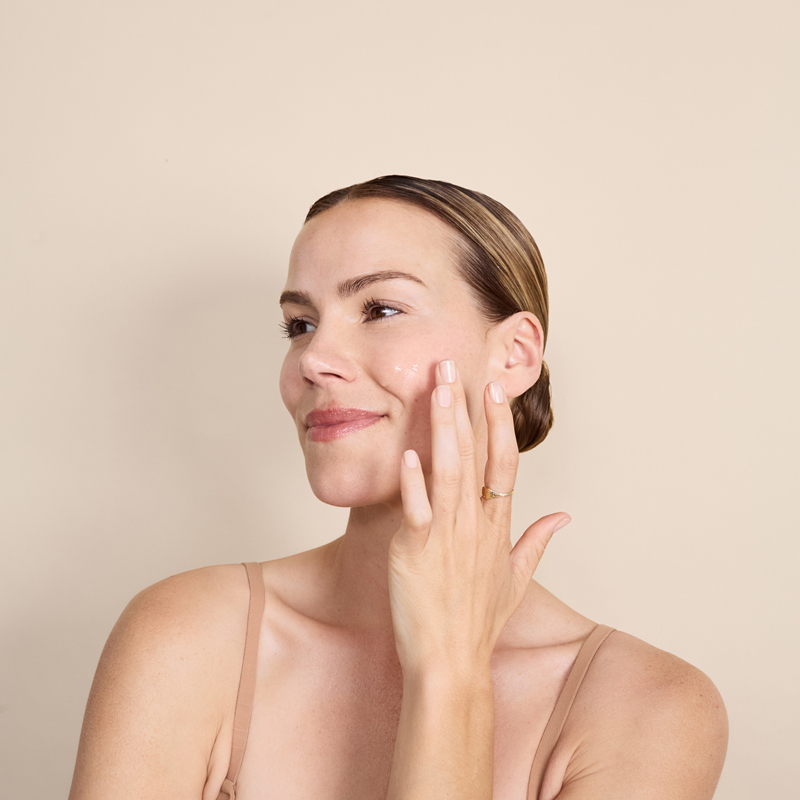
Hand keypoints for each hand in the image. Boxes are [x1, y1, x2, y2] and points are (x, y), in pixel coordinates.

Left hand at [387, 359, 569, 676]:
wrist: (452, 663)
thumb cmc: (479, 622)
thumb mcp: (517, 579)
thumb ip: (538, 542)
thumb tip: (564, 517)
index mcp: (497, 527)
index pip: (504, 463)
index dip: (499, 424)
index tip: (492, 390)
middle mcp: (475, 525)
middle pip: (474, 456)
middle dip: (465, 408)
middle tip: (453, 368)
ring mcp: (446, 536)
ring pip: (448, 472)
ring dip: (443, 429)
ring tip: (437, 390)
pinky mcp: (416, 552)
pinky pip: (416, 510)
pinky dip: (413, 482)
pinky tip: (408, 453)